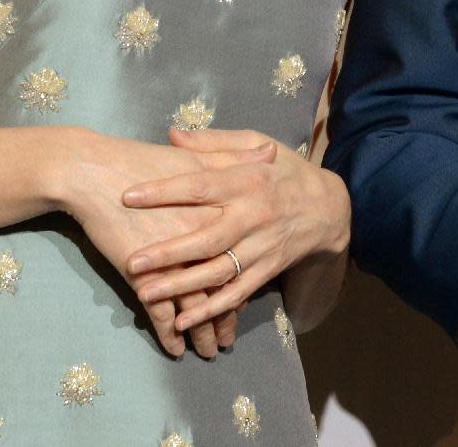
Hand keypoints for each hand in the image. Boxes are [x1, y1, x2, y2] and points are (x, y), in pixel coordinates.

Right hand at [61, 129, 273, 354]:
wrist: (94, 171)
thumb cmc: (141, 161)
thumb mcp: (195, 155)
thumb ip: (235, 156)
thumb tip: (272, 152)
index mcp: (216, 211)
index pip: (240, 251)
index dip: (244, 278)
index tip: (245, 297)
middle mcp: (200, 240)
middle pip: (221, 286)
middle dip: (225, 318)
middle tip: (226, 340)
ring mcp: (173, 261)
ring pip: (196, 307)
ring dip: (202, 333)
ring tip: (206, 351)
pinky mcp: (145, 276)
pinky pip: (163, 315)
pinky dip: (169, 334)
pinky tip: (173, 348)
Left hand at [122, 126, 349, 330]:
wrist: (328, 207)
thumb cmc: (282, 169)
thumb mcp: (254, 142)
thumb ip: (212, 142)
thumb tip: (171, 135)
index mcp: (245, 180)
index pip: (199, 185)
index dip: (164, 191)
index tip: (128, 197)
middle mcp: (253, 216)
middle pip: (206, 238)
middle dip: (168, 253)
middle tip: (132, 262)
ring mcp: (261, 247)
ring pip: (218, 272)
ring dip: (182, 287)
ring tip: (145, 294)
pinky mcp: (267, 271)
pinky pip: (237, 295)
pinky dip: (211, 311)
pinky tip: (182, 321)